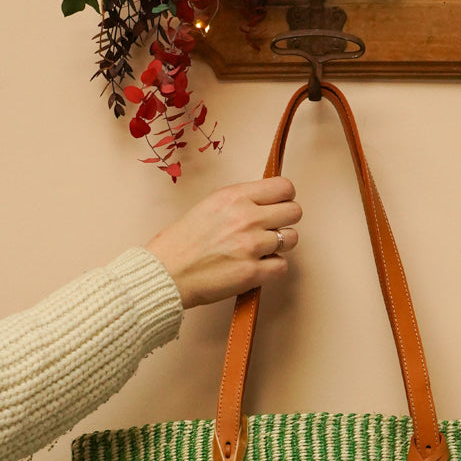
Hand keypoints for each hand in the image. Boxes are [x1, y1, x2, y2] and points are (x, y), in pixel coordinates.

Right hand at [145, 178, 300, 307]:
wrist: (165, 273)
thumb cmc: (181, 243)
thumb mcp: (209, 206)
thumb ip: (240, 202)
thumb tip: (267, 203)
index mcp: (234, 197)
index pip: (284, 187)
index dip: (284, 198)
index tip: (277, 206)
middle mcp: (246, 217)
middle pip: (295, 212)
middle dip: (285, 221)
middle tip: (270, 230)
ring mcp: (251, 245)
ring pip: (292, 239)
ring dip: (279, 246)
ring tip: (259, 251)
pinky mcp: (252, 272)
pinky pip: (283, 266)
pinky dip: (272, 268)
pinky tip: (256, 267)